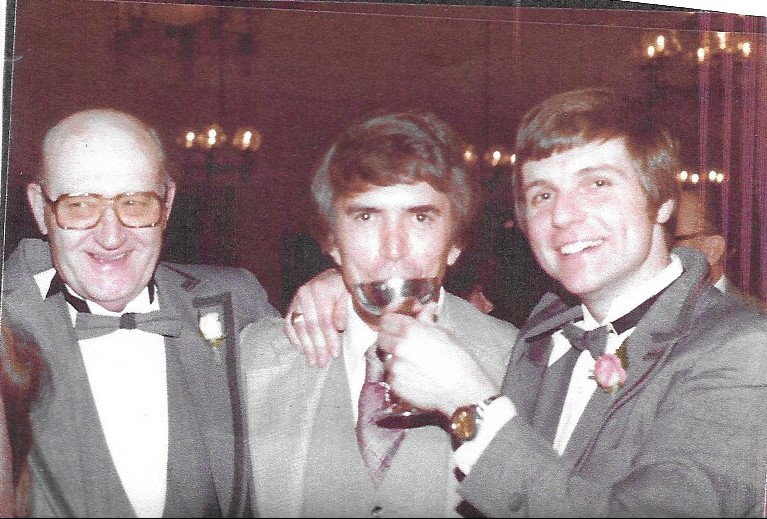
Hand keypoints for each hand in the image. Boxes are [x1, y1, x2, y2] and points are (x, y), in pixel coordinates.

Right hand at [284, 268, 348, 366]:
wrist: (330, 276)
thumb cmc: (342, 287)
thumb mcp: (348, 293)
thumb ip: (343, 309)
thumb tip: (339, 328)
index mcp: (320, 290)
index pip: (324, 320)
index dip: (329, 338)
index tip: (334, 354)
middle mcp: (304, 294)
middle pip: (310, 326)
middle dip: (317, 347)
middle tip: (322, 363)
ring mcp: (295, 300)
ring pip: (298, 328)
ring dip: (305, 347)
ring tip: (312, 361)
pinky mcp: (290, 306)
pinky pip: (288, 325)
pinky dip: (293, 338)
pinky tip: (300, 350)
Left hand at [376, 306, 498, 416]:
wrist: (462, 391)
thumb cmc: (459, 363)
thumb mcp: (446, 334)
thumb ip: (428, 321)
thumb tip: (424, 311)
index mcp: (411, 330)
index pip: (386, 319)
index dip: (391, 320)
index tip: (395, 323)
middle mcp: (399, 347)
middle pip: (381, 337)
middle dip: (390, 337)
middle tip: (402, 341)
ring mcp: (395, 367)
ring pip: (386, 357)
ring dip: (395, 357)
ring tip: (412, 362)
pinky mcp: (395, 385)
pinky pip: (390, 375)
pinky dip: (398, 374)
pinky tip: (414, 375)